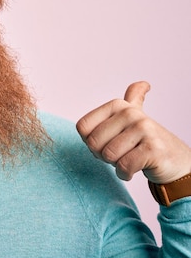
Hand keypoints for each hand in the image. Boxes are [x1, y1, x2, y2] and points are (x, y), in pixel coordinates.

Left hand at [76, 81, 190, 183]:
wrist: (175, 161)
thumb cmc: (145, 142)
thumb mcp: (135, 119)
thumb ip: (133, 98)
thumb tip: (143, 84)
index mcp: (118, 105)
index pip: (82, 127)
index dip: (91, 141)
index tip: (108, 142)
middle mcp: (130, 113)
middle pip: (94, 142)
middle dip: (103, 155)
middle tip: (121, 153)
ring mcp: (144, 129)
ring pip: (109, 155)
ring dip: (116, 165)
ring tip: (130, 159)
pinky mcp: (153, 148)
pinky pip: (124, 166)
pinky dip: (125, 174)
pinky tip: (134, 170)